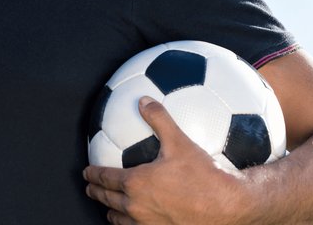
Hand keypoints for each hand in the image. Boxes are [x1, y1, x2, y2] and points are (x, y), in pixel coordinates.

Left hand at [83, 97, 254, 224]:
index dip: (93, 174)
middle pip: (107, 199)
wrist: (226, 207)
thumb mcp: (180, 142)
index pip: (105, 178)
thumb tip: (144, 100)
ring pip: (118, 219)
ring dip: (111, 212)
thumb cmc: (203, 175)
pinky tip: (134, 222)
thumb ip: (159, 118)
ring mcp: (146, 224)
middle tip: (90, 188)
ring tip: (109, 208)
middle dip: (96, 192)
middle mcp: (136, 207)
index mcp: (135, 183)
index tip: (86, 171)